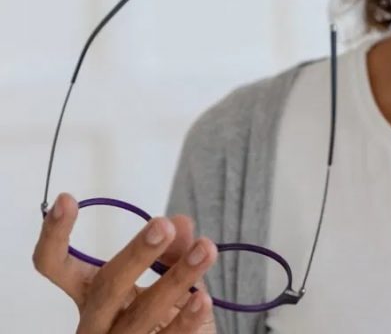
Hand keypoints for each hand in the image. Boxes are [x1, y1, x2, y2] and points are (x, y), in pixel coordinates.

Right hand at [33, 192, 217, 333]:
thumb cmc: (165, 318)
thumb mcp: (168, 280)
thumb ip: (173, 253)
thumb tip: (179, 223)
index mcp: (91, 294)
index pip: (56, 266)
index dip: (55, 235)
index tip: (66, 199)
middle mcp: (96, 321)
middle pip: (105, 287)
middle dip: (136, 254)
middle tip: (163, 225)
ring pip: (142, 313)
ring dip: (177, 278)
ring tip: (206, 249)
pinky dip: (187, 319)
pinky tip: (203, 298)